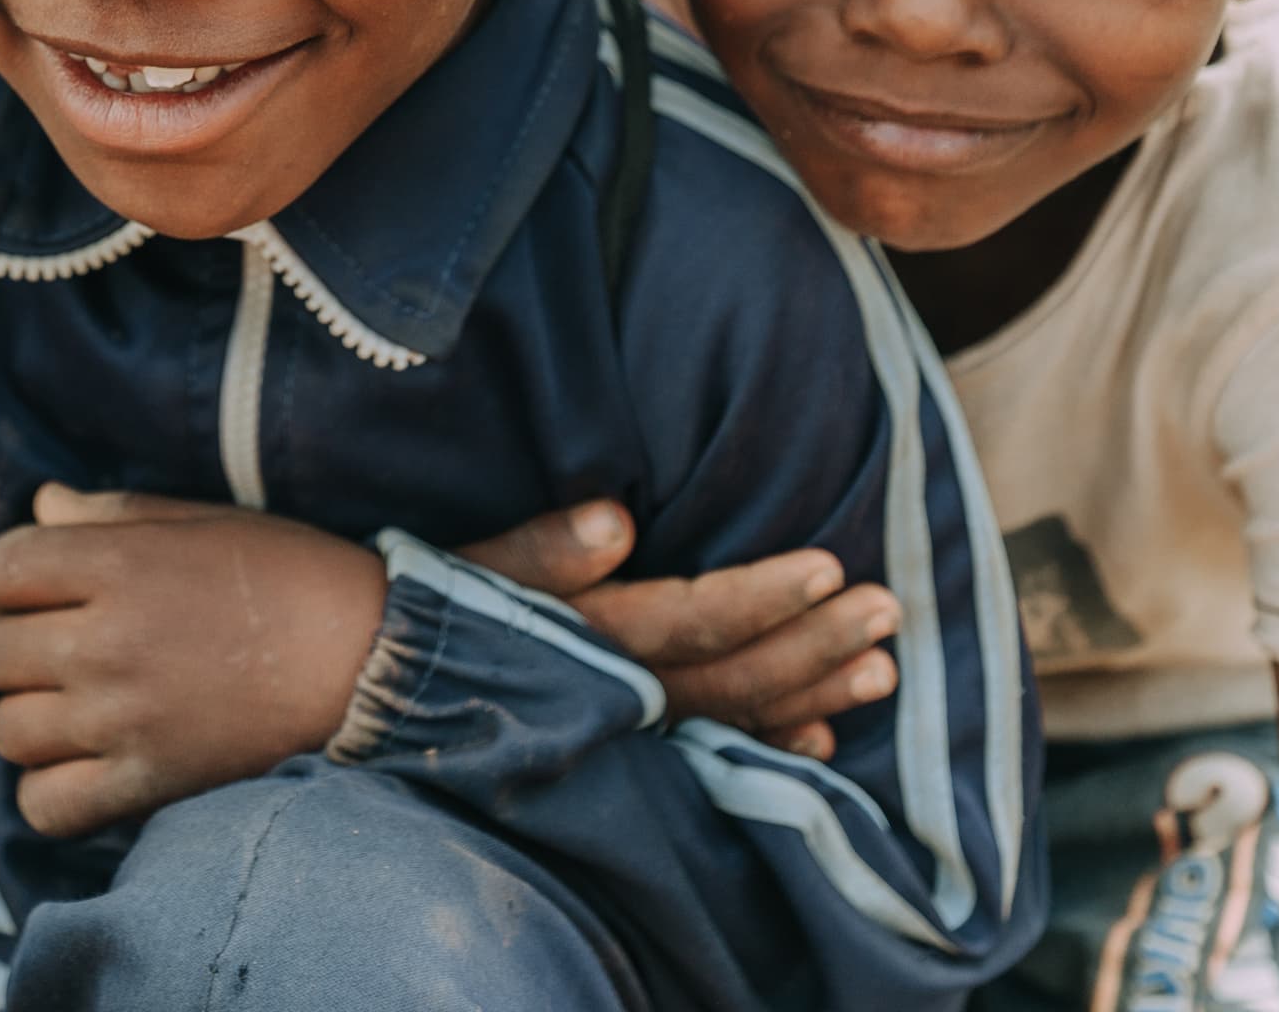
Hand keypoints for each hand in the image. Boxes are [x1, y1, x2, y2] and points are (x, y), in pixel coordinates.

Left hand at [0, 487, 384, 840]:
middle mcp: (109, 641)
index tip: (46, 592)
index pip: (0, 569)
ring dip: (32, 719)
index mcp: (120, 564)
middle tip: (65, 651)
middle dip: (18, 647)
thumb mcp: (204, 522)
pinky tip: (83, 769)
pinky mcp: (150, 783)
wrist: (369, 664)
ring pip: (9, 731)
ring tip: (74, 710)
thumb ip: (115, 513)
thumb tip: (41, 505)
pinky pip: (46, 805)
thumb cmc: (291, 577)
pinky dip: (49, 792)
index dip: (12, 579)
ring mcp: (125, 718)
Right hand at [457, 501, 898, 760]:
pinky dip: (769, 748)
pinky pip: (715, 759)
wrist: (387, 685)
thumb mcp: (484, 568)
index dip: (767, 596)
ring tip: (882, 672)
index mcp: (596, 637)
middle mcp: (623, 695)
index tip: (831, 567)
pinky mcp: (631, 751)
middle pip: (739, 675)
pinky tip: (820, 740)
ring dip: (815, 696)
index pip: (698, 617)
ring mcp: (632, 732)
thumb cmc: (438, 610)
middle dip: (819, 645)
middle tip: (890, 613)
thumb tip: (613, 520)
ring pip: (739, 718)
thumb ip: (547, 548)